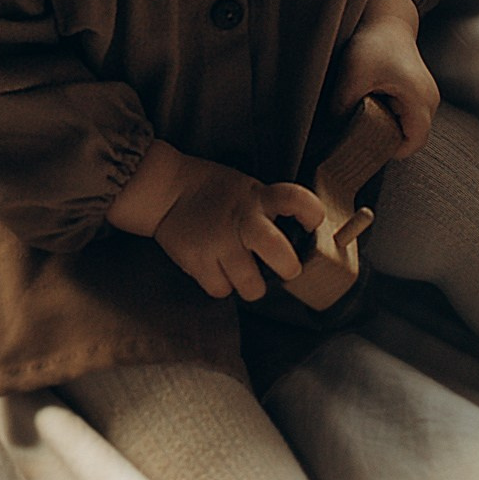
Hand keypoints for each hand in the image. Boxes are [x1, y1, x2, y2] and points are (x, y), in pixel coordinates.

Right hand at [152, 159, 324, 303]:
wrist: (166, 191)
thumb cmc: (214, 192)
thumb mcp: (247, 189)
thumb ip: (269, 208)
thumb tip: (296, 238)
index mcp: (258, 198)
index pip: (296, 200)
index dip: (312, 214)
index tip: (310, 225)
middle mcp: (242, 221)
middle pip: (278, 253)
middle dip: (288, 267)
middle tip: (284, 268)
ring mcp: (218, 243)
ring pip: (251, 286)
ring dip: (251, 284)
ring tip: (243, 272)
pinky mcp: (196, 261)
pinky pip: (221, 290)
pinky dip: (222, 285)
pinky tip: (218, 270)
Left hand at [333, 0, 438, 156]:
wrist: (385, 18)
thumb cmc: (373, 44)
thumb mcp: (354, 75)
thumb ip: (343, 107)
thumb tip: (332, 133)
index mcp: (420, 100)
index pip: (412, 144)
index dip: (388, 151)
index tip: (363, 146)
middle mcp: (429, 101)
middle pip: (409, 137)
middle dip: (384, 140)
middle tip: (356, 134)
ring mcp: (425, 96)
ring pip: (406, 126)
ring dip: (384, 126)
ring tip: (361, 115)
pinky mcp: (416, 91)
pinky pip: (404, 115)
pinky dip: (387, 115)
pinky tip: (367, 104)